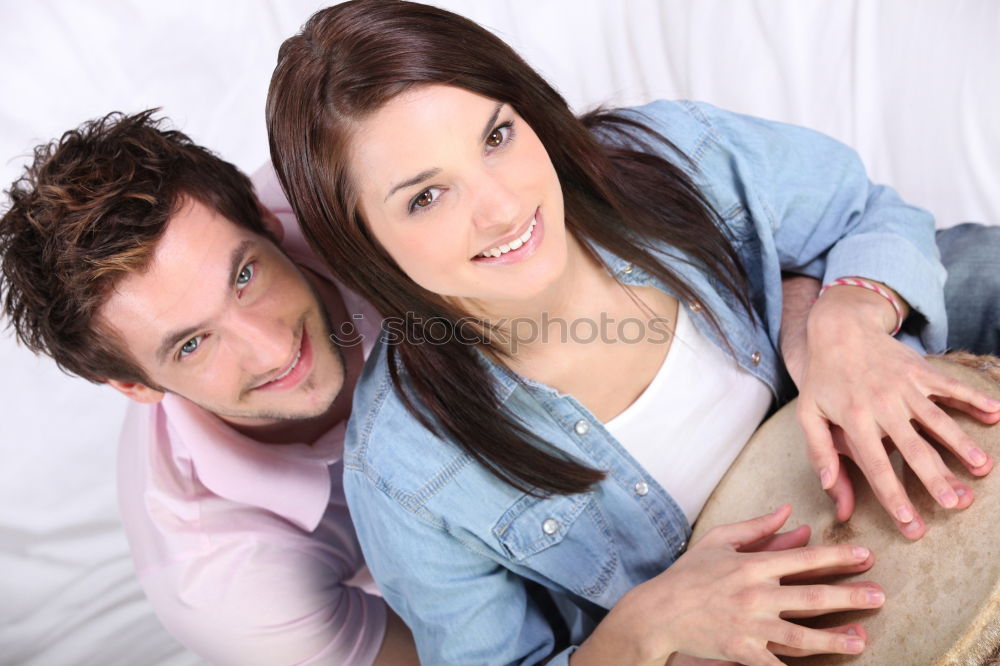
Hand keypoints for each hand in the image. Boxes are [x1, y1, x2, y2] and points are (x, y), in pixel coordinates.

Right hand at [579, 505, 882, 665]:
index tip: (866, 556)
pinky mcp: (741, 650)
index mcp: (751, 565)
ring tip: (862, 640)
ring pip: (801, 635)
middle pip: (811, 597)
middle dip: (849, 596)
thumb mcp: (718, 541)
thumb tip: (789, 512)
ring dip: (835, 638)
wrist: (658, 612)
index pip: (803, 558)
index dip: (837, 557)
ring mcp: (749, 625)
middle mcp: (754, 594)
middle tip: (879, 596)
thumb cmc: (688, 574)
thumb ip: (756, 526)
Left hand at [794, 283, 999, 538]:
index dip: (895, 497)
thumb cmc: (823, 379)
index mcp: (853, 420)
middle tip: (957, 504)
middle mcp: (882, 405)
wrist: (839, 328)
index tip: (912, 525)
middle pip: (914, 449)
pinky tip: (995, 412)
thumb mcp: (808, 414)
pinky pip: (950, 387)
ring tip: (981, 468)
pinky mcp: (920, 370)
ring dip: (961, 444)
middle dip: (937, 479)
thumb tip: (832, 490)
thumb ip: (819, 452)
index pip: (876, 466)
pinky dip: (973, 398)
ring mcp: (904, 387)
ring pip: (938, 420)